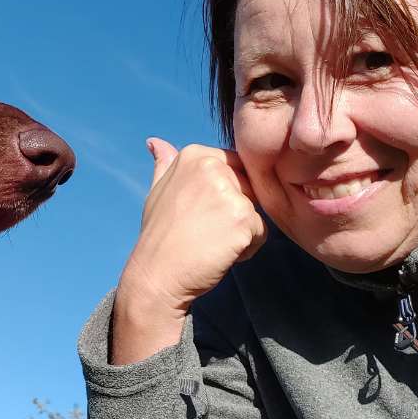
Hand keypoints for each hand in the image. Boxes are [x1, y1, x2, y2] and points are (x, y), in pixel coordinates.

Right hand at [111, 138, 266, 364]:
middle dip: (234, 212)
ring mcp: (230, 193)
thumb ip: (165, 164)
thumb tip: (156, 143)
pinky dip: (245, 249)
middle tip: (204, 230)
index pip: (235, 166)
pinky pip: (261, 233)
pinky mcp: (244, 220)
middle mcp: (213, 167)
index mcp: (195, 156)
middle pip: (249, 187)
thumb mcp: (157, 191)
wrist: (157, 276)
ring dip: (240, 231)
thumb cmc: (159, 236)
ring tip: (210, 242)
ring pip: (256, 210)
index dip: (226, 194)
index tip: (200, 213)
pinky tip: (219, 254)